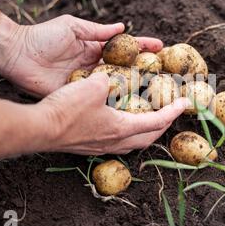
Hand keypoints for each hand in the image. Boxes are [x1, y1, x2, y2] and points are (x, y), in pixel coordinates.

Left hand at [1, 15, 162, 96]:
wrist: (16, 54)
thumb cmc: (43, 37)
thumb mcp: (73, 27)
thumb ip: (98, 30)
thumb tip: (123, 27)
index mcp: (95, 50)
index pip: (125, 50)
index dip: (143, 49)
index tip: (162, 48)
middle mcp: (95, 69)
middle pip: (125, 71)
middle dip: (146, 72)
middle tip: (167, 75)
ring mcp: (87, 85)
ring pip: (116, 89)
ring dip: (135, 91)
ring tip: (156, 94)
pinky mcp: (77, 98)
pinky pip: (99, 102)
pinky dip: (114, 105)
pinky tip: (131, 110)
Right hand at [38, 72, 189, 154]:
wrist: (38, 128)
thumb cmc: (67, 109)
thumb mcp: (94, 85)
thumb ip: (111, 80)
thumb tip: (115, 78)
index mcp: (121, 128)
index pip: (156, 121)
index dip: (173, 111)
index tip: (185, 104)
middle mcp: (114, 141)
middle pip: (147, 137)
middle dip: (162, 125)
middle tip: (169, 112)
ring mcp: (100, 147)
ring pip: (131, 142)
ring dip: (144, 130)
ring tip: (147, 116)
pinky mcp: (87, 146)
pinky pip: (116, 141)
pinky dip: (126, 130)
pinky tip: (118, 120)